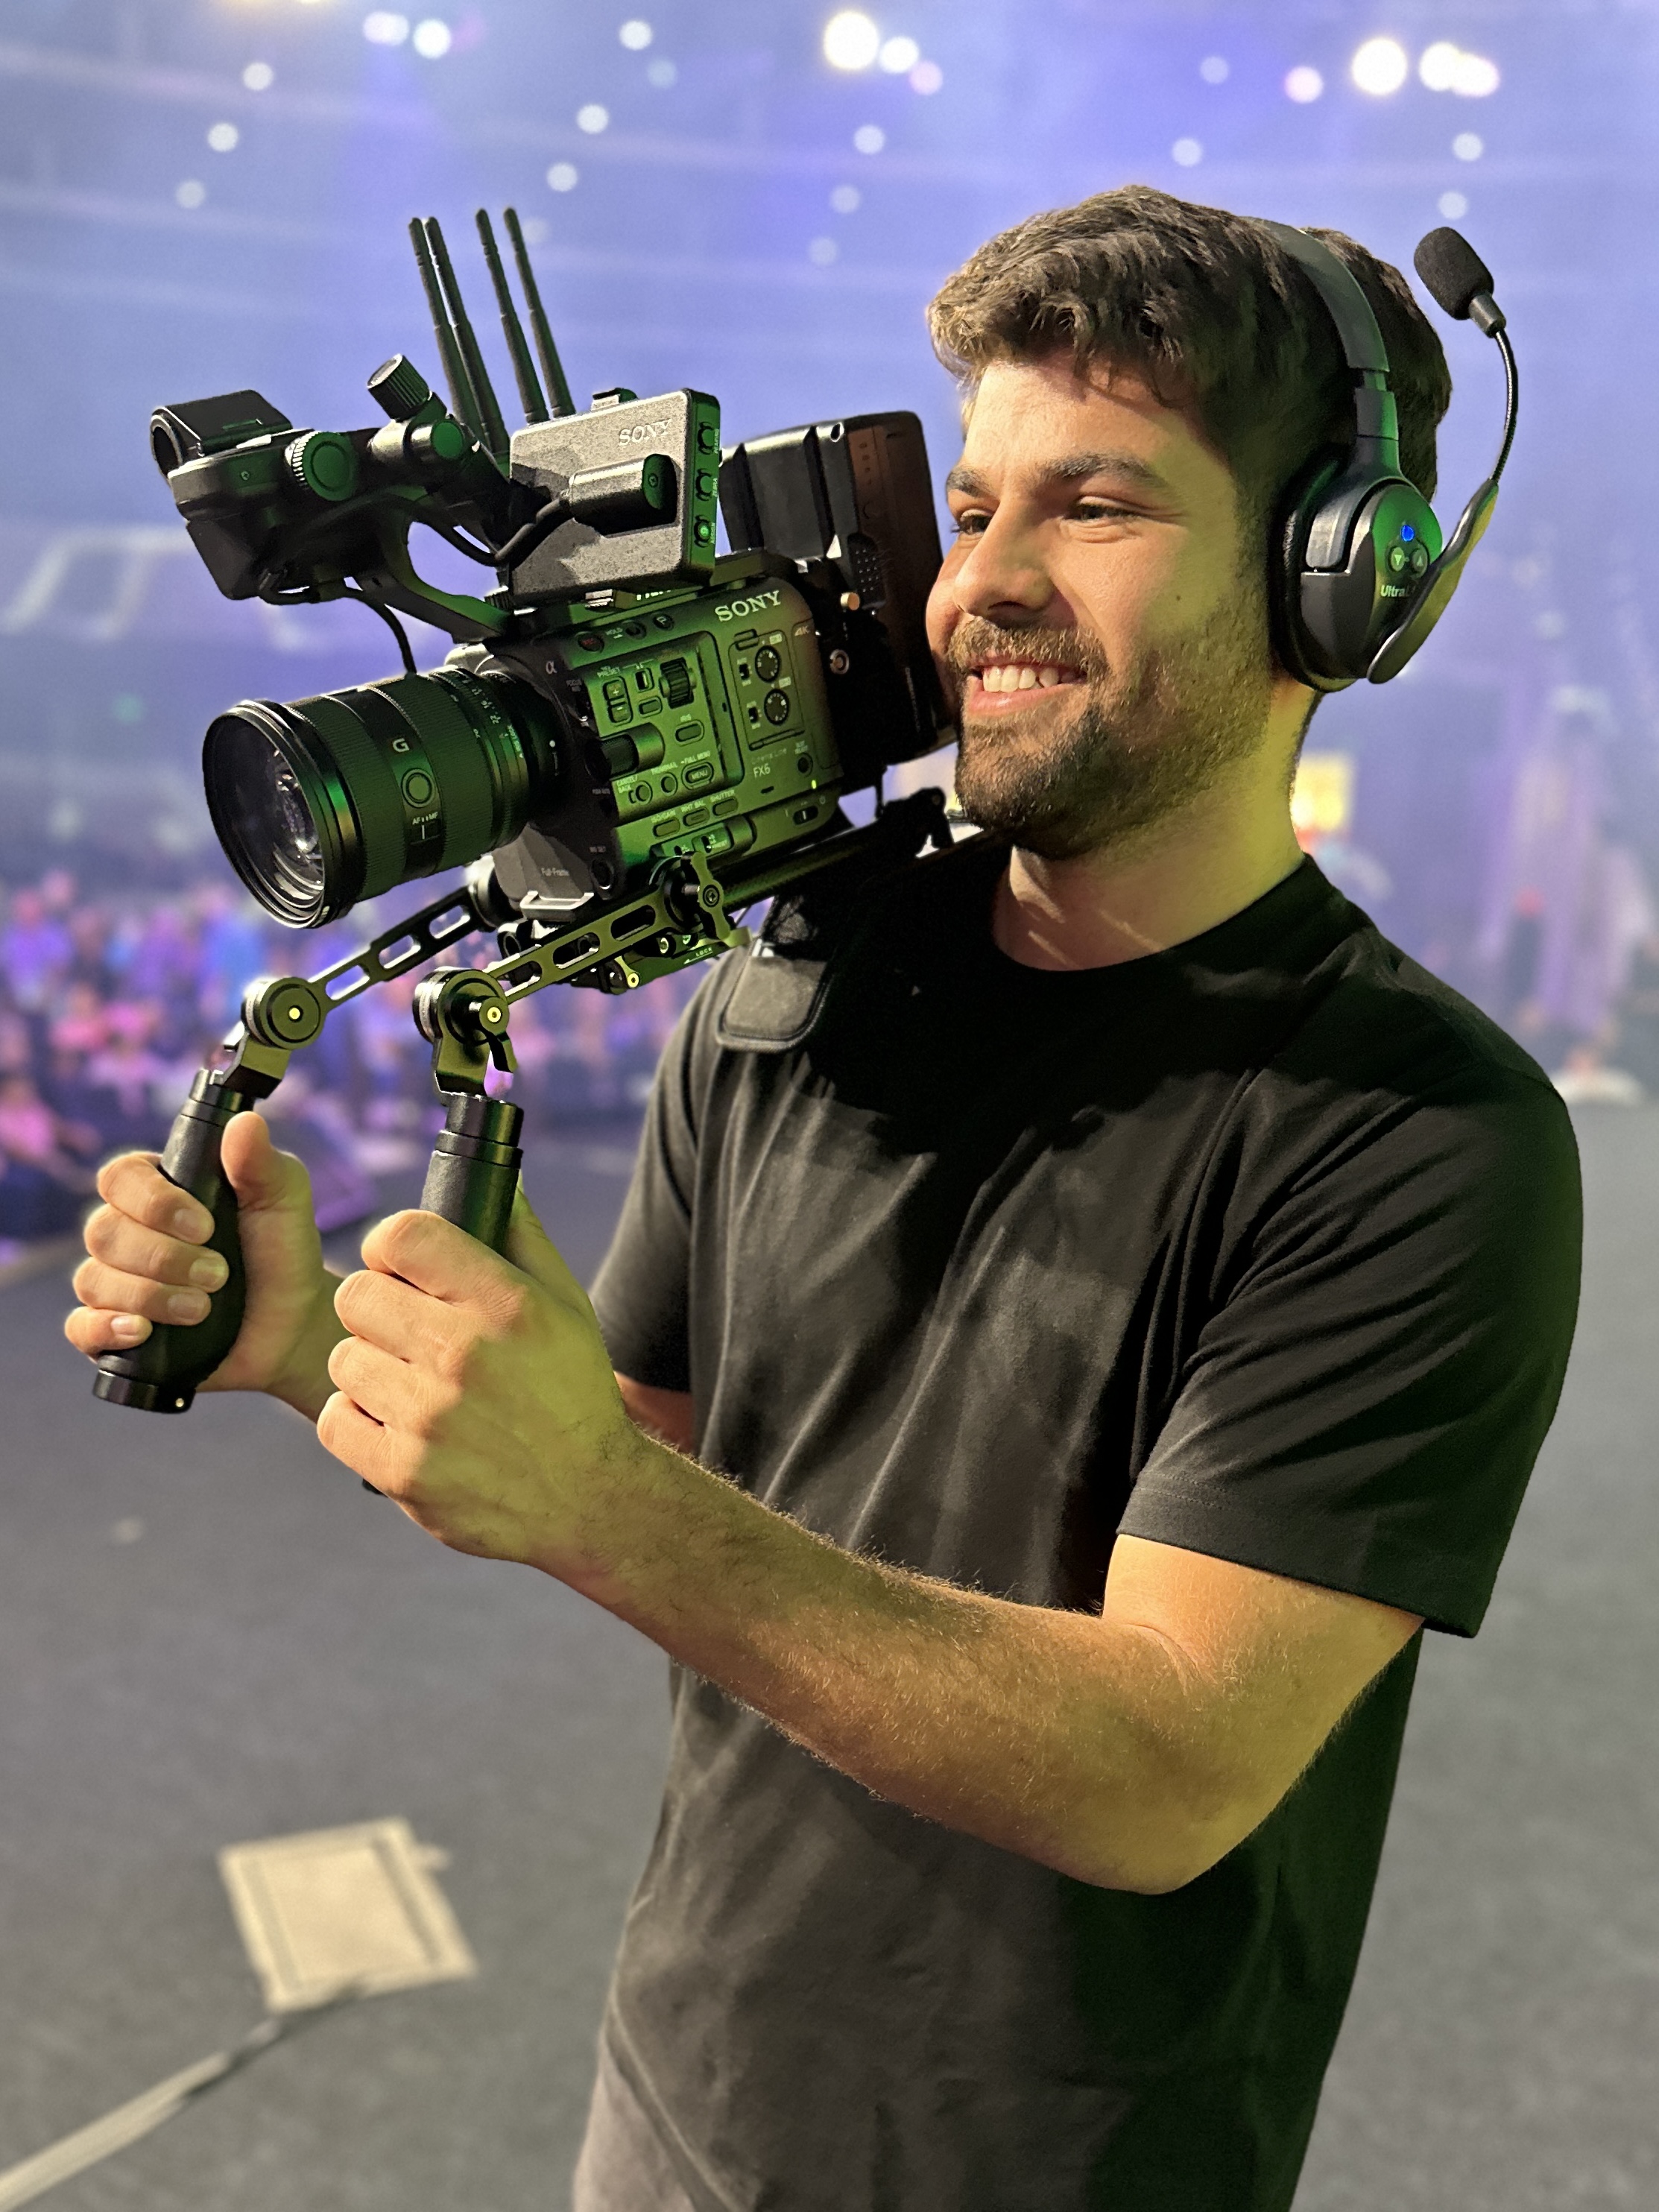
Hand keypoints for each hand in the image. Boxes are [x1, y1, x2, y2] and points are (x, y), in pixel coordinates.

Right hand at [64, 1112, 343, 1415]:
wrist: (293, 1324)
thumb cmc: (282, 1253)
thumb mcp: (282, 1204)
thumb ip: (262, 1164)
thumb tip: (245, 1122)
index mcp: (158, 1191)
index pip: (121, 1178)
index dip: (154, 1202)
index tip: (205, 1226)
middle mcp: (128, 1234)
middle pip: (103, 1231)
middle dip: (163, 1257)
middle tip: (218, 1275)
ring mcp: (117, 1284)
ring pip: (94, 1279)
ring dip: (149, 1295)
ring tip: (201, 1308)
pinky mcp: (115, 1333)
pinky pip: (81, 1327)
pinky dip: (104, 1328)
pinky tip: (139, 1331)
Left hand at [320, 1190, 652, 1574]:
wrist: (588, 1500)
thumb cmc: (572, 1393)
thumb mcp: (568, 1305)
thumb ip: (523, 1238)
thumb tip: (494, 1181)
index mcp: (504, 1304)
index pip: (403, 1236)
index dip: (391, 1247)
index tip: (400, 1267)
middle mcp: (463, 1354)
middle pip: (356, 1294)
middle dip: (377, 1309)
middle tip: (407, 1332)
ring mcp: (429, 1418)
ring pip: (343, 1357)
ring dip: (370, 1368)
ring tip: (412, 1385)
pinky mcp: (402, 1472)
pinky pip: (334, 1419)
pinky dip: (359, 1421)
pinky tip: (400, 1424)